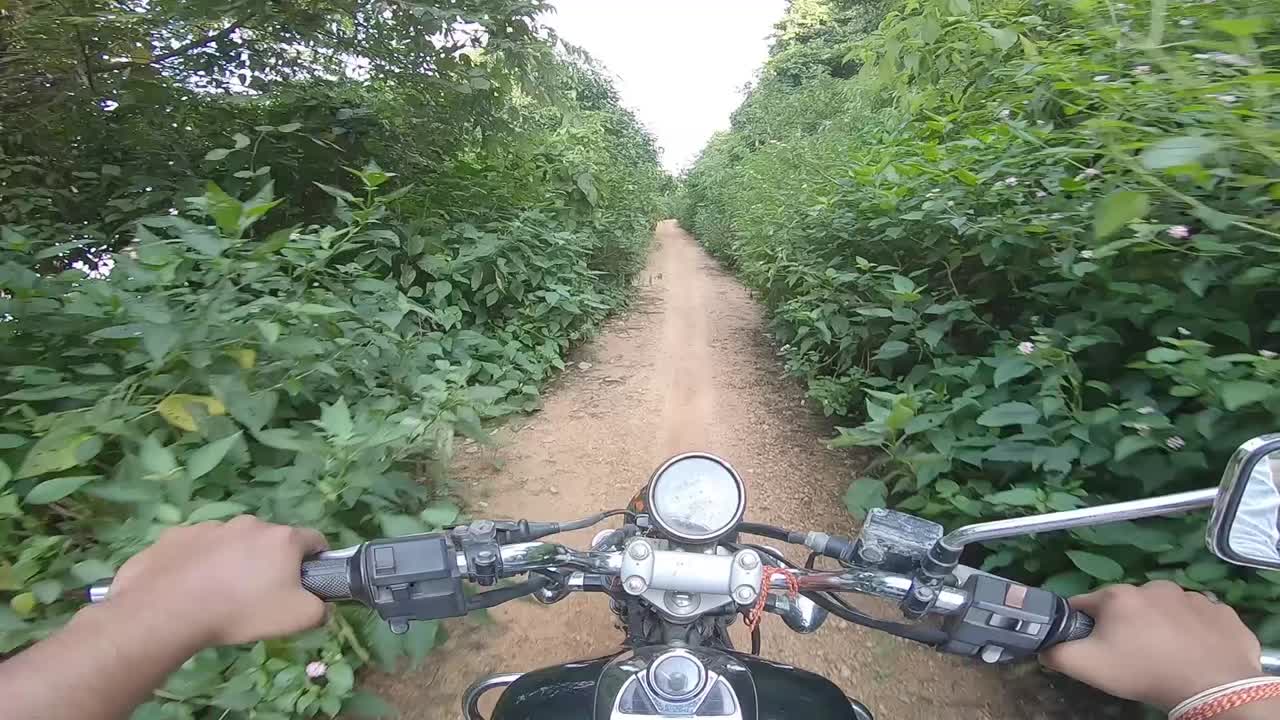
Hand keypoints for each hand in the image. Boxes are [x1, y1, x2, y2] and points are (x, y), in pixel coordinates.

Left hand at [108, 515, 328, 647]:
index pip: (314, 540)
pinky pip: (196, 548)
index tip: (306, 582)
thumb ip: (319, 609)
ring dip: (232, 561)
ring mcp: (209, 527)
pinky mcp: (175, 536)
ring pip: (231, 543)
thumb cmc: (240, 611)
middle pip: (269, 541)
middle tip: (258, 596)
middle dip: (269, 563)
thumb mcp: (296, 618)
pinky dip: (198, 563)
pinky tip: (188, 589)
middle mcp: (248, 524)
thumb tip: (322, 605)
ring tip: (219, 595)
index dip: (316, 560)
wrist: (167, 611)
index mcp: (282, 538)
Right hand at [1041, 580, 1262, 709]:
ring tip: (1166, 655)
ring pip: (1164, 610)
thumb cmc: (1144, 671)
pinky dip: (1194, 631)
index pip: (1084, 605)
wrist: (1213, 686)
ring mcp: (1192, 597)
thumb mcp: (1088, 667)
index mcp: (1117, 596)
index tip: (1093, 646)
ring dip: (1160, 626)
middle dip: (1124, 626)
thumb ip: (1056, 652)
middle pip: (1126, 606)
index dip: (1083, 626)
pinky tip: (1195, 652)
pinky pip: (1199, 618)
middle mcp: (1153, 587)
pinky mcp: (1221, 612)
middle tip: (1131, 656)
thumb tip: (1044, 646)